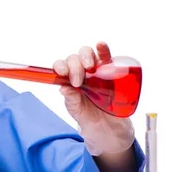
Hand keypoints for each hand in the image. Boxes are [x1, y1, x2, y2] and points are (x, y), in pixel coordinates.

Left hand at [53, 42, 134, 156]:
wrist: (107, 125)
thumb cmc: (87, 114)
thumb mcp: (76, 109)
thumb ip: (71, 99)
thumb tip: (63, 88)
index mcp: (68, 78)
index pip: (61, 66)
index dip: (60, 66)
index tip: (62, 73)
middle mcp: (80, 71)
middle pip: (74, 58)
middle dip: (74, 66)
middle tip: (78, 81)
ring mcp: (95, 69)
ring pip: (88, 53)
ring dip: (86, 56)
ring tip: (90, 66)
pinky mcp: (111, 70)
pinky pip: (106, 56)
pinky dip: (103, 49)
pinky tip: (100, 45)